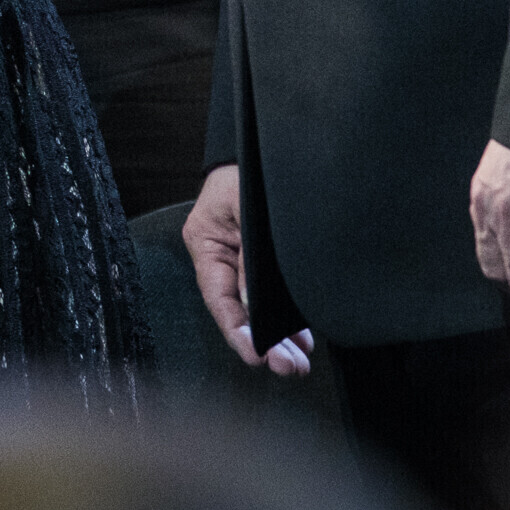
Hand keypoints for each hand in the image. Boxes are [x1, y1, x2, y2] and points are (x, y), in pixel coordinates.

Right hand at [181, 163, 316, 375]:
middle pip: (240, 310)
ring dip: (279, 335)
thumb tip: (255, 305)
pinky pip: (274, 295)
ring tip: (299, 361)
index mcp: (206, 242)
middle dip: (265, 343)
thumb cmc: (247, 167)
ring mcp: (244, 258)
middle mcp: (222, 256)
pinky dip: (288, 317)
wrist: (263, 141)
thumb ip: (250, 259)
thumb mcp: (245, 208)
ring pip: (259, 307)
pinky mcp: (265, 259)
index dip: (237, 331)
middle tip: (290, 367)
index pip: (219, 297)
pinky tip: (302, 338)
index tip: (257, 357)